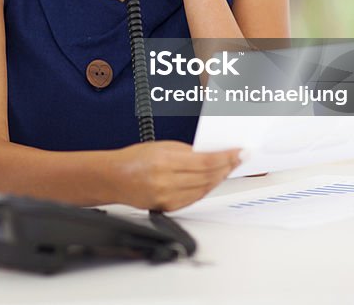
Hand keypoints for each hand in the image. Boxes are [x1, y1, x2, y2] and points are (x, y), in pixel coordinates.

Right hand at [111, 140, 240, 210]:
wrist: (114, 179)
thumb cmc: (133, 160)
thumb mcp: (161, 146)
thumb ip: (186, 151)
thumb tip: (211, 154)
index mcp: (165, 161)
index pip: (205, 161)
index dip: (226, 157)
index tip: (239, 152)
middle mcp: (167, 181)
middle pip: (208, 176)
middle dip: (227, 166)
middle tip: (239, 159)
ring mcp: (168, 197)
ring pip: (204, 189)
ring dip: (219, 178)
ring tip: (228, 168)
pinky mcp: (169, 208)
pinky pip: (195, 198)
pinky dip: (207, 188)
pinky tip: (212, 181)